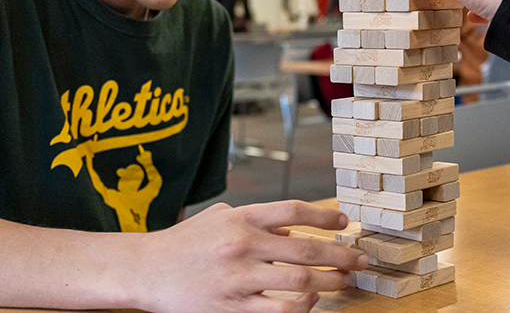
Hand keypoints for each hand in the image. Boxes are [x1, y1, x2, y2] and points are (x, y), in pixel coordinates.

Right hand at [134, 201, 367, 312]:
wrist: (144, 270)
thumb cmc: (185, 242)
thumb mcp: (220, 217)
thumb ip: (258, 220)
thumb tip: (295, 228)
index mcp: (241, 218)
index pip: (293, 210)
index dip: (324, 215)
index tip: (345, 222)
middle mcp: (243, 245)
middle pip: (306, 248)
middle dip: (341, 255)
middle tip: (361, 259)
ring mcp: (239, 278)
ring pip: (300, 280)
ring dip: (330, 281)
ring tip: (346, 280)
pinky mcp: (232, 306)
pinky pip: (278, 310)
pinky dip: (302, 306)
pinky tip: (312, 300)